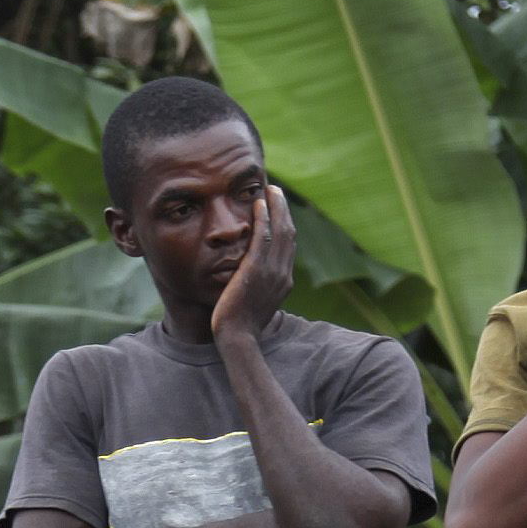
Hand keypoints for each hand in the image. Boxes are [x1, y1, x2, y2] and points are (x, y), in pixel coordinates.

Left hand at [215, 187, 298, 343]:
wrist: (237, 338)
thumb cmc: (240, 326)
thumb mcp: (254, 303)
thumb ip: (257, 287)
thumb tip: (251, 279)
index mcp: (284, 282)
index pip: (289, 246)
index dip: (284, 224)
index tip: (277, 208)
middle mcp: (283, 274)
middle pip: (289, 234)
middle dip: (283, 210)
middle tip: (275, 191)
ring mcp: (272, 272)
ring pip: (280, 231)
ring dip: (276, 207)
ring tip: (269, 189)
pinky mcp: (256, 270)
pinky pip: (264, 237)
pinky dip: (264, 218)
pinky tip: (258, 203)